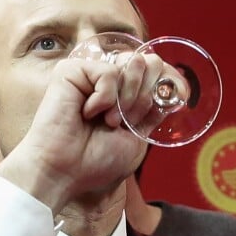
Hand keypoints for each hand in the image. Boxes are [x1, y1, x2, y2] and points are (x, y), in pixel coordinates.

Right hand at [0, 53, 162, 212]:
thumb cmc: (95, 162)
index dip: (166, 84)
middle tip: (124, 122)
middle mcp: (108, 81)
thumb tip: (170, 87)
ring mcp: (90, 74)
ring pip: (130, 64)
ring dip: (126, 99)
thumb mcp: (138, 138)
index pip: (156, 71)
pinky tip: (88, 113)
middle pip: (148, 63)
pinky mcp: (72, 70)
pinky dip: (105, 97)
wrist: (65, 172)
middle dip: (144, 96)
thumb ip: (153, 112)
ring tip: (108, 121)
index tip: (158, 107)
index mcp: (123, 95)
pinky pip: (108, 71)